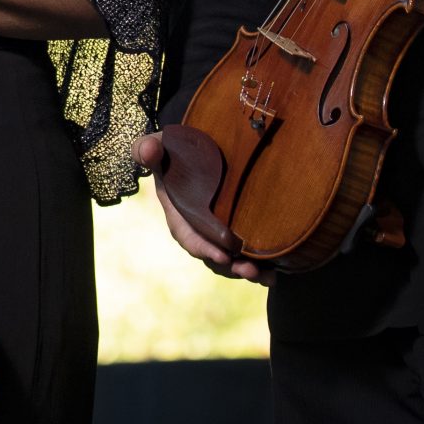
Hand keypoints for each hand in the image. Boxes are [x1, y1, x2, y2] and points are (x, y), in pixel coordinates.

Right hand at [134, 132, 264, 284]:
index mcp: (177, 213)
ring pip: (228, 259)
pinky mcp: (233, 230)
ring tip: (266, 276)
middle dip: (230, 266)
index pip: (188, 236)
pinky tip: (274, 273)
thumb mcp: (158, 147)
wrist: (193, 151)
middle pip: (211, 254)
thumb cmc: (172, 151)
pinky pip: (242, 253)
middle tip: (250, 270)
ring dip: (246, 270)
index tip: (222, 255)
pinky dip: (258, 266)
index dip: (203, 248)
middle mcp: (196, 228)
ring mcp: (215, 231)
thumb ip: (148, 148)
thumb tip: (149, 151)